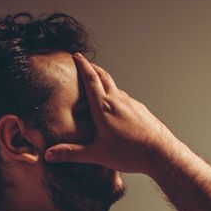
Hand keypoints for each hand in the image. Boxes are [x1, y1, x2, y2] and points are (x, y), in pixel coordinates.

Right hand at [42, 52, 180, 175]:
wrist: (161, 153)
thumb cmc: (130, 153)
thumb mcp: (96, 154)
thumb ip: (71, 153)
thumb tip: (49, 154)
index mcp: (103, 107)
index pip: (90, 79)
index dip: (82, 66)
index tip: (76, 56)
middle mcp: (118, 100)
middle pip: (103, 77)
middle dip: (92, 68)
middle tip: (85, 62)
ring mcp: (131, 103)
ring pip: (115, 87)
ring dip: (104, 80)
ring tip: (97, 83)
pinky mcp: (141, 110)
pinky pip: (125, 98)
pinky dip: (116, 95)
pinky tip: (115, 105)